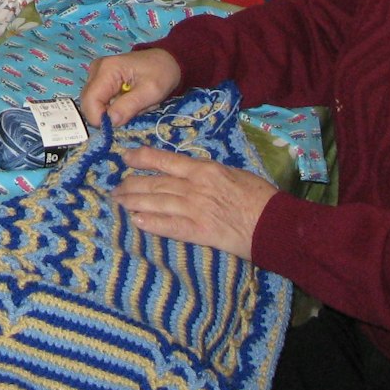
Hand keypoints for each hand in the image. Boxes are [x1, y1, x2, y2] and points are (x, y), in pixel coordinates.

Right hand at [77, 48, 181, 125]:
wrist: (167, 60)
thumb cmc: (161, 73)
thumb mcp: (151, 92)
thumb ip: (129, 106)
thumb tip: (110, 122)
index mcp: (107, 69)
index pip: (90, 101)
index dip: (99, 118)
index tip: (118, 125)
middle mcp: (95, 70)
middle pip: (88, 103)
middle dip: (108, 115)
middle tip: (131, 112)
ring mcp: (96, 74)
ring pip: (94, 104)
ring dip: (112, 111)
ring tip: (133, 105)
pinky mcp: (99, 80)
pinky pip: (100, 101)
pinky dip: (114, 106)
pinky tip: (128, 101)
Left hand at [112, 146, 276, 260]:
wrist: (274, 222)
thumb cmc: (259, 195)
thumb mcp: (232, 172)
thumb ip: (207, 172)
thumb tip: (188, 170)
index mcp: (203, 169)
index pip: (164, 160)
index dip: (141, 157)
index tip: (125, 157)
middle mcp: (194, 186)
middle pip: (154, 183)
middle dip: (131, 184)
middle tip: (115, 188)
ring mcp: (195, 209)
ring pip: (156, 202)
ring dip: (133, 202)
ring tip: (118, 203)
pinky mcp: (199, 231)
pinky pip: (169, 226)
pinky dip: (151, 223)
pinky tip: (136, 221)